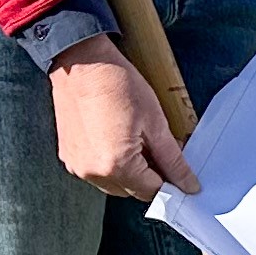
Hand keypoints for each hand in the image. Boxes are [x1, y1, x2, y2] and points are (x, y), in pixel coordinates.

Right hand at [48, 39, 194, 198]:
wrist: (82, 63)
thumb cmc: (119, 85)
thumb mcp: (155, 122)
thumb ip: (172, 159)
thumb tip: (188, 184)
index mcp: (116, 165)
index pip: (152, 191)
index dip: (170, 183)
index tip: (181, 175)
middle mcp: (92, 172)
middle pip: (131, 191)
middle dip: (150, 177)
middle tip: (160, 149)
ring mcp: (76, 165)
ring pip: (113, 184)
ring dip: (129, 172)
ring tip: (137, 140)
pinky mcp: (67, 156)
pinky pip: (95, 171)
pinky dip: (110, 163)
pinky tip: (117, 138)